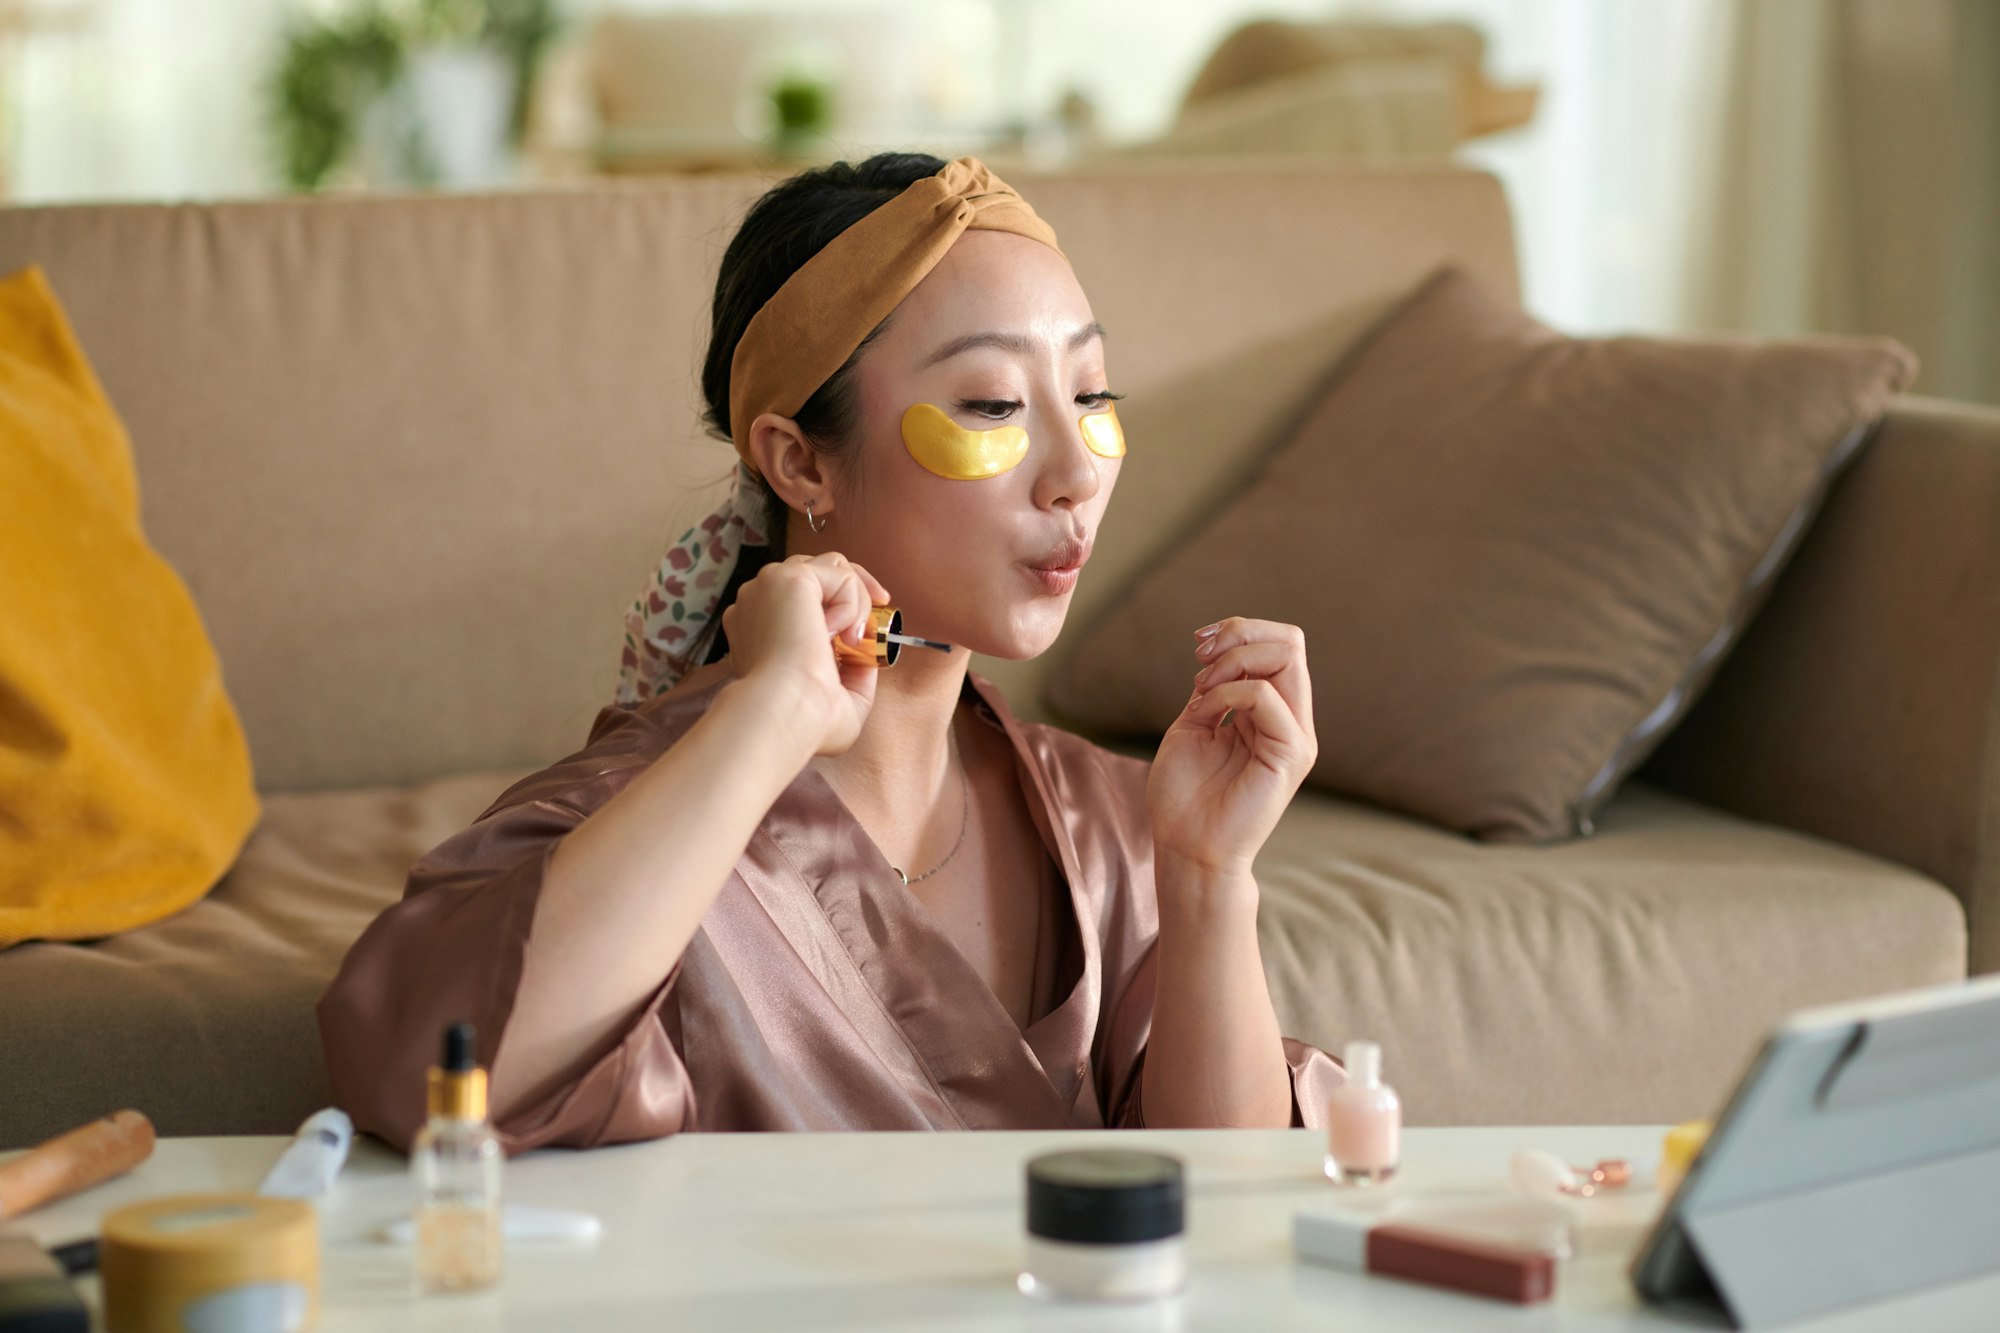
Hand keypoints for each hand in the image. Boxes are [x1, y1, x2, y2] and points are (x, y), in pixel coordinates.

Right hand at [719, 552, 890, 755]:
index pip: (800, 598)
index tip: (862, 629)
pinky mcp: (788, 578)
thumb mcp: (837, 701)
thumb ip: (851, 677)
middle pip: (816, 570)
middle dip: (854, 589)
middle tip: (876, 615)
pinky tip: (840, 635)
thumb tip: (867, 656)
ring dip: (856, 600)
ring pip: (831, 567)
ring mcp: (768, 585)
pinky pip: (840, 574)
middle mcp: (758, 601)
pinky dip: (852, 603)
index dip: (838, 606)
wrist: (787, 712)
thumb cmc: (804, 719)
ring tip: (852, 640)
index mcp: (758, 627)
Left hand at [1147, 618, 1317, 878]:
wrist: (1186, 847)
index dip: (1240, 630)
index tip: (1198, 644)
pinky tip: (1206, 712)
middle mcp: (1291, 721)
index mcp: (1273, 713)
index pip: (1280, 646)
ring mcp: (1296, 737)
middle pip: (1291, 642)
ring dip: (1235, 659)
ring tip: (1202, 685)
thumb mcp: (1195, 723)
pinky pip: (1265, 696)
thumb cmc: (1184, 794)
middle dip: (1240, 633)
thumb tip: (1221, 652)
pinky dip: (1228, 691)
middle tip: (1200, 656)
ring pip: (1287, 657)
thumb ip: (1215, 689)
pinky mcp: (1291, 754)